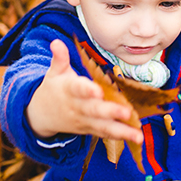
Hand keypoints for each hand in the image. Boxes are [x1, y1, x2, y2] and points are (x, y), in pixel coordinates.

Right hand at [26, 39, 142, 144]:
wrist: (41, 115)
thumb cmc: (53, 88)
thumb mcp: (54, 72)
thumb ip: (59, 58)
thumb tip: (57, 42)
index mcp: (69, 90)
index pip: (78, 89)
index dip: (87, 90)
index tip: (97, 91)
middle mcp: (78, 107)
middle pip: (95, 111)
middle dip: (111, 112)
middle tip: (126, 112)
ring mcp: (84, 121)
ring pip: (103, 127)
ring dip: (122, 131)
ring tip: (138, 136)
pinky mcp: (89, 130)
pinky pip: (105, 134)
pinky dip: (120, 136)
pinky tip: (136, 138)